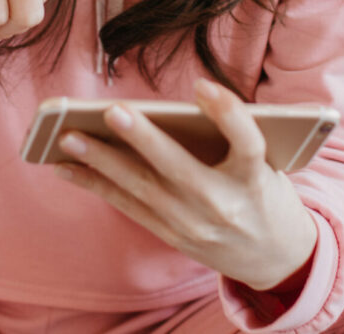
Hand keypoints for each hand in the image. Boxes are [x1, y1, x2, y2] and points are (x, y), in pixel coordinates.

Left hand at [54, 78, 318, 290]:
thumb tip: (172, 104)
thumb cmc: (264, 190)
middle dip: (143, 139)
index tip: (202, 84)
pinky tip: (66, 167)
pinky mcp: (172, 235)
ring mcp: (194, 224)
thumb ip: (231, 136)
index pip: (247, 142)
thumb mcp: (264, 163)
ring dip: (102, 161)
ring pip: (142, 189)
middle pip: (179, 168)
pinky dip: (96, 185)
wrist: (276, 258)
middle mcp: (224, 205)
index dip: (227, 112)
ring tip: (68, 136)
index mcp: (256, 178)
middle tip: (111, 111)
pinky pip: (129, 207)